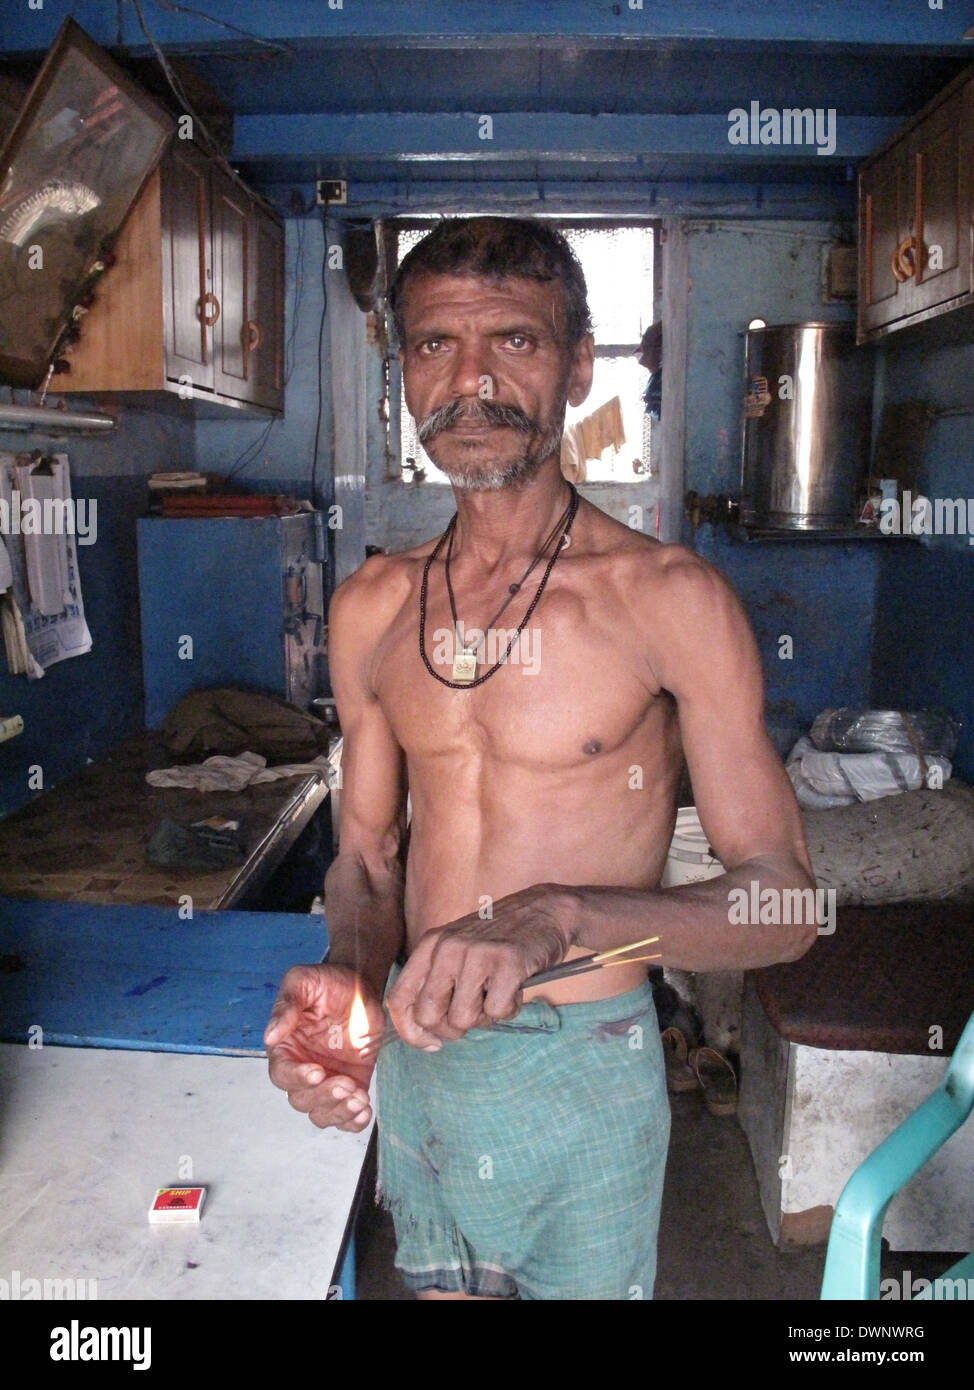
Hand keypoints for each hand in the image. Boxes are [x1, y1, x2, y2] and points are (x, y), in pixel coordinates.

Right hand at [264, 964, 385, 1131]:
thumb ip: (286, 1005)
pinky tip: (364, 1111)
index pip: (282, 1074)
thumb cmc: (327, 981)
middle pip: (302, 1099)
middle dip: (324, 1096)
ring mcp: (327, 1080)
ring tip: (358, 1097)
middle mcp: (302, 1069)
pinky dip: (353, 1121)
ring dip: (339, 1112)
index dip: (296, 1078)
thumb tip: (270, 1036)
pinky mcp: (352, 1084)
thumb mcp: (302, 981)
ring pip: (322, 1113)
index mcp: (286, 1048)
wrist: (360, 983)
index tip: (316, 1072)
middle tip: (345, 1083)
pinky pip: (346, 1116)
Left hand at [387, 883, 575, 1047]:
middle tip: (474, 1012)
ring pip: (462, 1019)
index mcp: (430, 944)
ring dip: (484, 1018)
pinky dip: (509, 1009)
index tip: (431, 1043)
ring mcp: (477, 953)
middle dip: (451, 1028)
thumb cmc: (500, 940)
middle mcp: (447, 947)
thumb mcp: (457, 950)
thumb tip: (423, 1033)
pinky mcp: (507, 962)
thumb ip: (437, 983)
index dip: (410, 1032)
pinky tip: (515, 988)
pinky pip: (497, 1012)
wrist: (546, 910)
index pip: (398, 1000)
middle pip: (428, 1016)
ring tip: (497, 994)